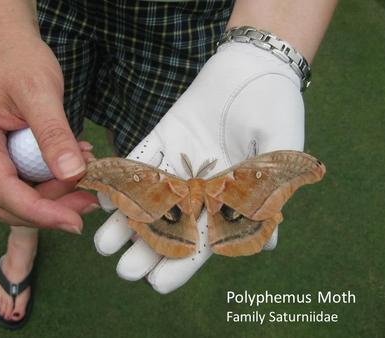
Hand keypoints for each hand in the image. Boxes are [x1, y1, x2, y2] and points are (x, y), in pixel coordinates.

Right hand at [0, 29, 90, 232]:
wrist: (13, 46)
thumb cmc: (19, 61)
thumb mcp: (40, 92)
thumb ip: (53, 134)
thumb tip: (72, 174)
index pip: (3, 190)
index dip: (39, 212)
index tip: (74, 221)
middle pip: (11, 202)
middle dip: (51, 209)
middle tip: (89, 202)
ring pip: (25, 196)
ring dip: (59, 196)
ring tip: (90, 177)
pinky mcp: (14, 156)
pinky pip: (35, 181)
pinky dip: (59, 181)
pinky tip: (80, 165)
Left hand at [94, 42, 303, 292]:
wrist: (252, 68)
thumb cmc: (275, 107)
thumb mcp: (281, 151)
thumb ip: (271, 192)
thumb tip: (268, 244)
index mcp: (229, 197)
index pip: (204, 239)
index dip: (182, 264)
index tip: (158, 284)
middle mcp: (200, 186)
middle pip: (171, 226)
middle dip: (147, 250)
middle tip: (125, 270)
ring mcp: (178, 164)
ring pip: (149, 199)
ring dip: (126, 222)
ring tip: (103, 244)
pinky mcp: (162, 140)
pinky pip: (139, 162)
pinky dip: (121, 180)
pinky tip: (104, 198)